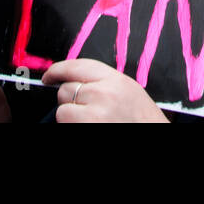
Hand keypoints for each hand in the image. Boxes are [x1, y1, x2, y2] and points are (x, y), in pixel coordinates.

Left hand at [42, 59, 168, 122]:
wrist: (154, 138)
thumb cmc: (142, 120)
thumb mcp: (128, 91)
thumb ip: (102, 82)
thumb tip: (72, 80)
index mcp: (115, 80)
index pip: (76, 66)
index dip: (58, 70)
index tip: (49, 76)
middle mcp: (103, 94)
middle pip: (66, 89)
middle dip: (69, 100)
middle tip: (84, 109)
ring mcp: (94, 115)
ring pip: (62, 110)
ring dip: (70, 117)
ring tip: (90, 122)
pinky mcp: (86, 128)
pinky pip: (65, 124)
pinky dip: (71, 126)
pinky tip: (88, 127)